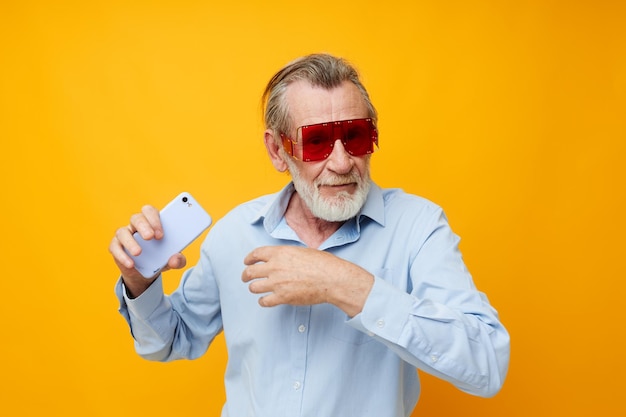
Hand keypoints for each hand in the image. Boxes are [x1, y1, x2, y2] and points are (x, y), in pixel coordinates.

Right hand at [109, 205, 185, 296]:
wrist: (147, 272)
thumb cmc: (161, 257)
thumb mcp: (172, 259)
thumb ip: (178, 259)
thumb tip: (175, 260)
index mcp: (152, 222)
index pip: (150, 212)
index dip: (155, 220)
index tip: (161, 234)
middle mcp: (137, 225)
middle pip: (137, 218)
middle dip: (144, 226)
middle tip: (150, 237)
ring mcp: (125, 234)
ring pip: (122, 232)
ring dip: (130, 242)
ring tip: (139, 252)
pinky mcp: (116, 247)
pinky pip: (115, 247)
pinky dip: (122, 255)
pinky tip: (131, 264)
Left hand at [242, 246, 373, 316]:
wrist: (331, 278)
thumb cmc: (322, 264)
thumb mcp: (302, 251)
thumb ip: (287, 255)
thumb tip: (282, 259)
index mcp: (279, 253)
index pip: (256, 254)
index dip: (249, 259)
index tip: (247, 262)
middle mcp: (275, 267)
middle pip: (250, 272)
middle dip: (245, 275)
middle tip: (246, 277)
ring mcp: (277, 283)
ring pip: (254, 287)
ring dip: (254, 288)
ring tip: (256, 289)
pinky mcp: (282, 297)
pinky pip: (264, 301)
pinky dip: (263, 301)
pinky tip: (265, 300)